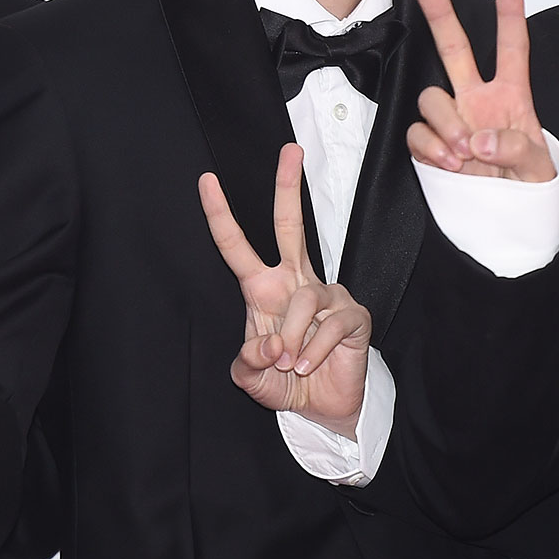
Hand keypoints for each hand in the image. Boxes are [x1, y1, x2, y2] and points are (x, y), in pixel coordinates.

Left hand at [198, 143, 370, 438]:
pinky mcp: (353, 314)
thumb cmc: (285, 381)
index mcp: (264, 288)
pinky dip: (313, 351)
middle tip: (290, 149)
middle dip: (288, 186)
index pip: (237, 245)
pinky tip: (309, 366)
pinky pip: (329, 324)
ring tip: (290, 364)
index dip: (220, 214)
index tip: (206, 181)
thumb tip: (267, 344)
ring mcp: (327, 293)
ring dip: (291, 338)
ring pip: (302, 300)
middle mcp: (295, 281)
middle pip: (290, 225)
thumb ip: (247, 362)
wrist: (324, 409)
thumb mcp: (252, 376)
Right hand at [407, 0, 553, 181]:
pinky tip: (449, 163)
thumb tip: (480, 139)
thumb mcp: (537, 169)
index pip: (512, 48)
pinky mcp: (429, 144)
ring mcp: (451, 121)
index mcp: (511, 97)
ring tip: (463, 152)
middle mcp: (476, 100)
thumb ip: (515, 149)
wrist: (501, 222)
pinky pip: (417, 134)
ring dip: (445, 122)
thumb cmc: (525, 189)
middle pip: (454, 48)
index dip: (511, 13)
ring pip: (431, 97)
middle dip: (439, 13)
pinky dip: (430, 147)